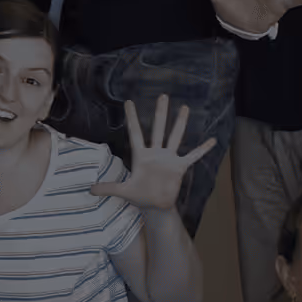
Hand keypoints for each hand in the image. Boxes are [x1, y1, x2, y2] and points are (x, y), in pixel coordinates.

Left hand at [92, 96, 219, 213]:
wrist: (155, 206)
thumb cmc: (139, 196)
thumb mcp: (122, 191)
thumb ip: (107, 188)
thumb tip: (88, 190)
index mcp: (140, 156)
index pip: (135, 132)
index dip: (132, 118)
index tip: (129, 102)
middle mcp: (155, 153)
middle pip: (157, 129)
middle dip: (160, 113)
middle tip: (163, 95)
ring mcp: (168, 159)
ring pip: (175, 137)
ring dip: (180, 123)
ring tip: (185, 108)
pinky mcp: (180, 167)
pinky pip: (193, 156)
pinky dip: (202, 149)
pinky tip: (212, 140)